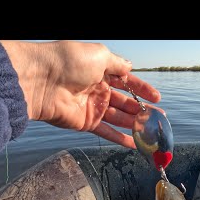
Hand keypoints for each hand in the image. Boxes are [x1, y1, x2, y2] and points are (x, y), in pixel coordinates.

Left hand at [0, 40, 160, 147]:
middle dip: (141, 109)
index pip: (126, 81)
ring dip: (135, 124)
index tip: (157, 98)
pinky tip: (135, 144)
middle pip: (124, 102)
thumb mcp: (99, 54)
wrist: (41, 80)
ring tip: (152, 131)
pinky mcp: (85, 123)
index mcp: (100, 71)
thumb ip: (117, 64)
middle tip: (158, 118)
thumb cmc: (68, 61)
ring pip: (118, 118)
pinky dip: (120, 139)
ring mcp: (92, 107)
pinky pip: (107, 132)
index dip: (142, 89)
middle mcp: (97, 89)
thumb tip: (130, 67)